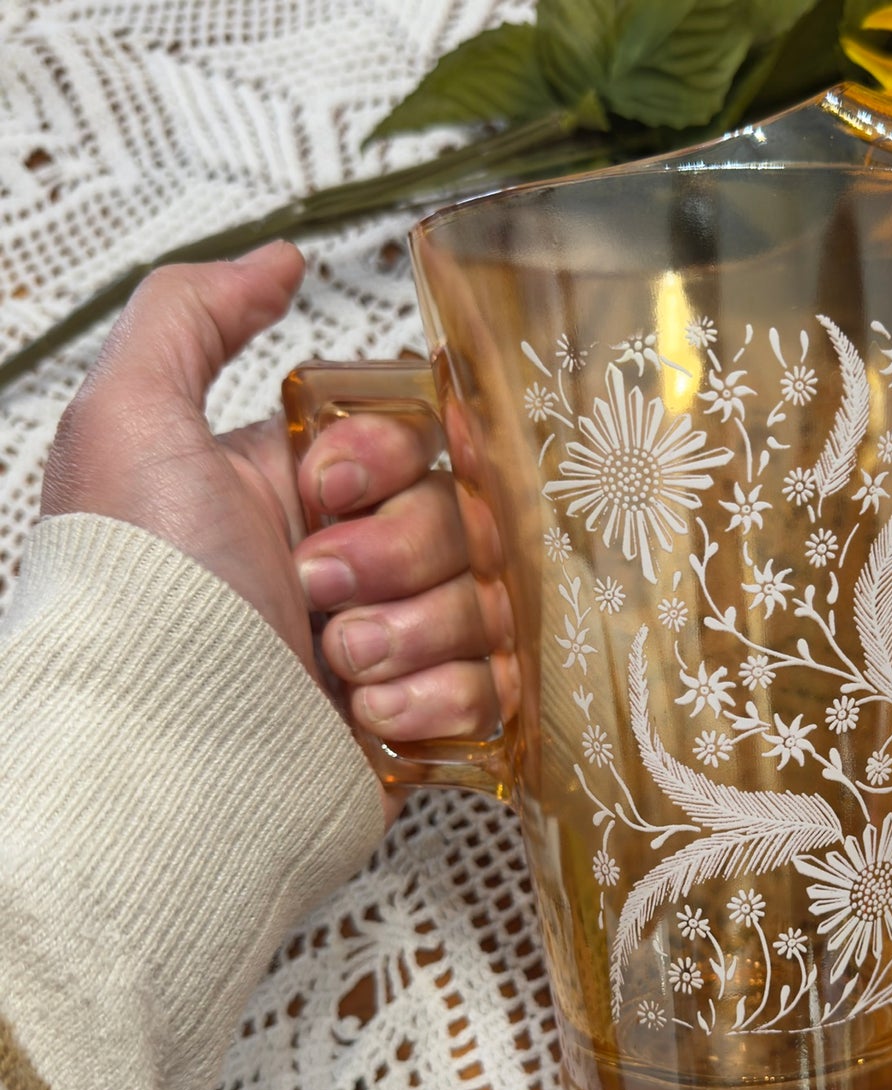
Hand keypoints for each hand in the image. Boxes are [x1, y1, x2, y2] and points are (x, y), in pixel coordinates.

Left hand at [41, 242, 516, 821]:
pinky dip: (440, 697)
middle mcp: (352, 563)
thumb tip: (278, 260)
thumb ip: (190, 318)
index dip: (384, 463)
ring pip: (489, 602)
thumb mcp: (129, 424)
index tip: (319, 494)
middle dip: (395, 556)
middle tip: (315, 591)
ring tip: (337, 666)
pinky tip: (370, 714)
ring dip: (413, 632)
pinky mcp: (426, 718)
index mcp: (298, 492)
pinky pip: (498, 687)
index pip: (414, 440)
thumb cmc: (138, 599)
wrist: (159, 763)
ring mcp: (394, 644)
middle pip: (461, 519)